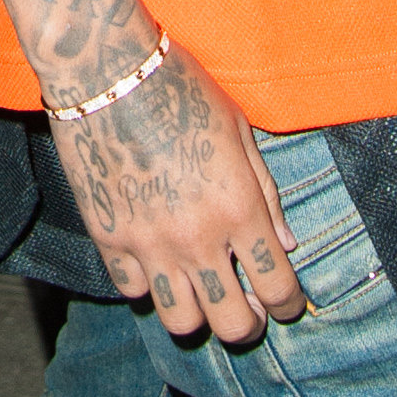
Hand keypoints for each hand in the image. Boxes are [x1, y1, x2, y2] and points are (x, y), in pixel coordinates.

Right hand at [49, 44, 305, 344]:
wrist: (107, 72)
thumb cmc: (182, 88)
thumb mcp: (238, 130)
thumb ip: (265, 192)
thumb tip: (285, 243)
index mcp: (239, 208)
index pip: (278, 287)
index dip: (288, 305)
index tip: (285, 304)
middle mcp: (198, 236)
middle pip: (233, 324)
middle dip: (247, 322)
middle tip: (246, 305)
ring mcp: (149, 242)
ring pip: (181, 321)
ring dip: (197, 312)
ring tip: (199, 290)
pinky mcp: (108, 236)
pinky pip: (132, 289)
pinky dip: (147, 283)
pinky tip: (154, 260)